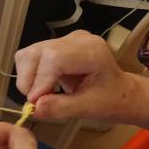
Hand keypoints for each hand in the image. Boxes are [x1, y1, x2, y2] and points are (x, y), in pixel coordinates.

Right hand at [15, 30, 137, 121]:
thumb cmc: (112, 99)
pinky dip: (30, 74)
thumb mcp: (89, 109)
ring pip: (29, 53)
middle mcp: (77, 40)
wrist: (120, 92)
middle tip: (37, 102)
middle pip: (37, 53)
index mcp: (92, 51)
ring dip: (28, 78)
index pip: (54, 58)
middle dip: (30, 80)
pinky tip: (44, 87)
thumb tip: (34, 108)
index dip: (40, 81)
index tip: (36, 103)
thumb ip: (61, 108)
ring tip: (42, 95)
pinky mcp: (56, 46)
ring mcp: (65, 40)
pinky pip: (31, 56)